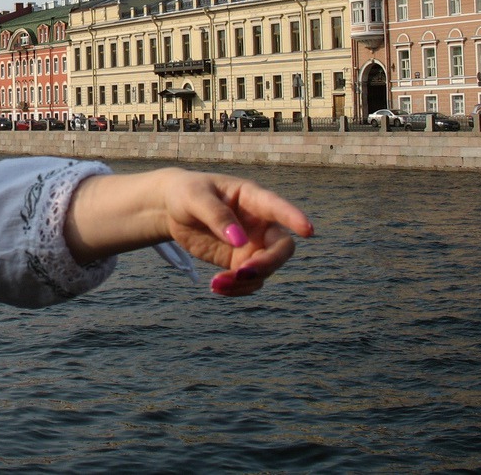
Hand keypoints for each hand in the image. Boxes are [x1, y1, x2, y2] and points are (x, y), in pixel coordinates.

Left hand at [159, 168, 313, 296]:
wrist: (172, 209)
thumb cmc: (186, 193)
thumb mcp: (194, 198)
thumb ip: (216, 215)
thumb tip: (240, 241)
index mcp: (251, 197)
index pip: (277, 206)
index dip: (293, 218)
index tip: (308, 231)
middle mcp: (259, 222)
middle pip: (281, 246)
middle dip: (269, 263)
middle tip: (242, 272)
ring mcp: (252, 244)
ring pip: (266, 269)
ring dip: (246, 281)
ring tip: (217, 283)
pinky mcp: (239, 261)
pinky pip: (249, 280)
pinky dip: (237, 288)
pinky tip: (217, 286)